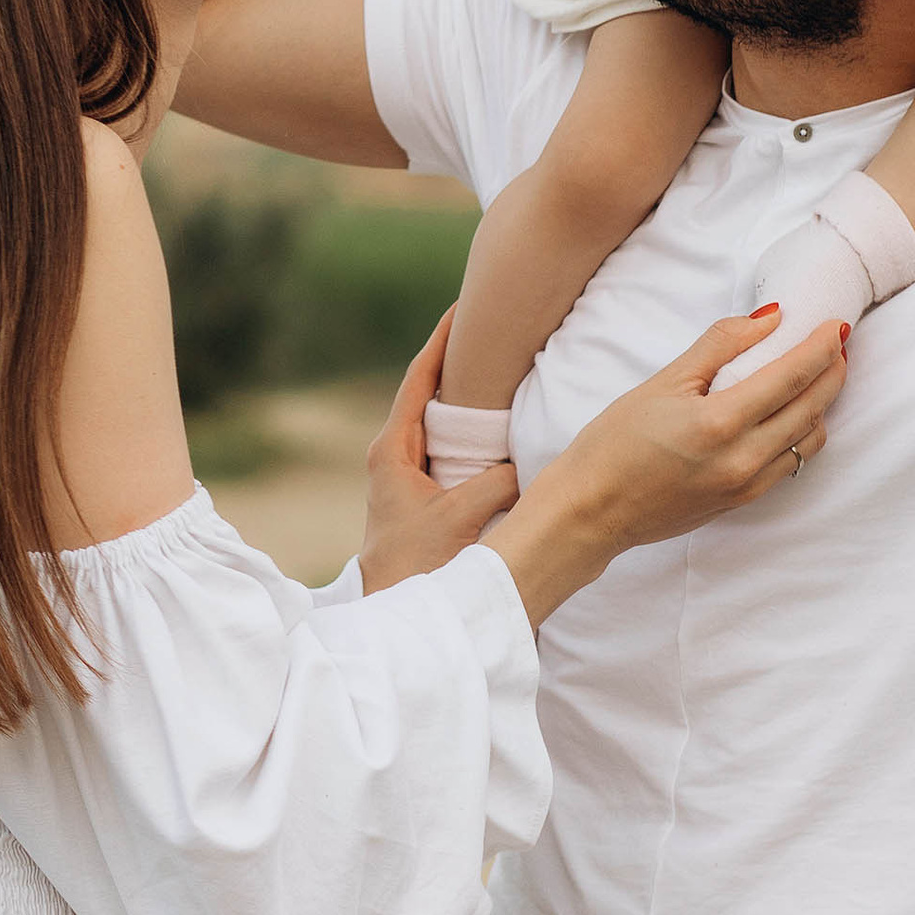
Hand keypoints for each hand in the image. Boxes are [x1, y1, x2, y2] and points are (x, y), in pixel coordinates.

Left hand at [358, 311, 516, 590]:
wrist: (392, 608)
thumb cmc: (416, 565)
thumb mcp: (461, 518)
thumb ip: (495, 482)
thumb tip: (522, 461)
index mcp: (392, 449)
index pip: (420, 378)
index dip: (442, 340)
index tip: (462, 306)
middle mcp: (394, 452)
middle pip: (429, 389)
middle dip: (458, 357)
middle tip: (488, 323)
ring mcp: (406, 471)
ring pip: (440, 418)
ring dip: (466, 392)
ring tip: (497, 360)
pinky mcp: (421, 489)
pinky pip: (449, 444)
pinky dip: (471, 427)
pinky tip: (496, 421)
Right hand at [485, 308, 847, 626]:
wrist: (592, 509)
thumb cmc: (615, 442)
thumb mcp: (663, 382)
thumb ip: (720, 346)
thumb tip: (769, 319)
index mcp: (720, 422)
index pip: (793, 377)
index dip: (822, 347)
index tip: (837, 325)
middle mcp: (743, 458)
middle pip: (812, 408)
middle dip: (832, 371)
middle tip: (837, 343)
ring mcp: (746, 485)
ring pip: (809, 440)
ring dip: (822, 404)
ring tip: (818, 375)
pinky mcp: (742, 501)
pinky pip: (790, 464)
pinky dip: (801, 434)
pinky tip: (792, 413)